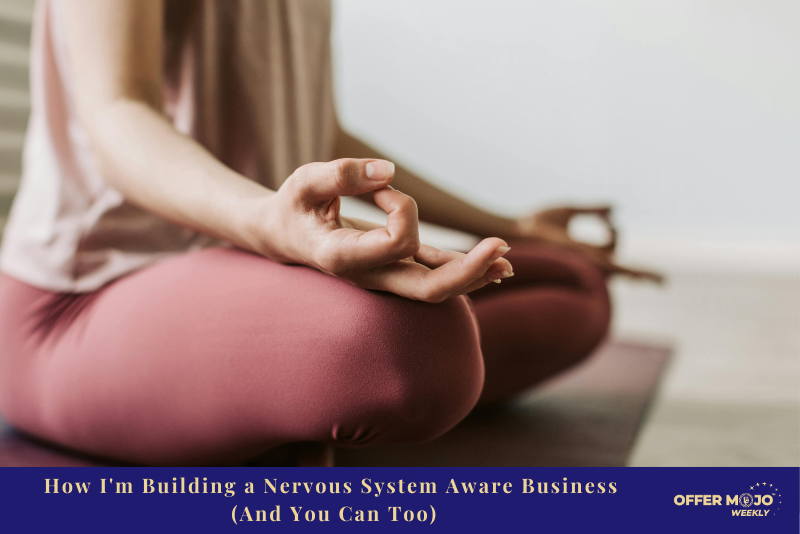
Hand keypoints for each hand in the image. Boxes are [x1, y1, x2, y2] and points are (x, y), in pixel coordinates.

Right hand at [255, 159, 514, 302]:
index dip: (401, 206)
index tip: (381, 184)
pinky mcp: (395, 268)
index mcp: (343, 258)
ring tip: (508, 260)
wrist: (283, 237)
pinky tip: (496, 266)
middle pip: (427, 290)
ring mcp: (385, 277)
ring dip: (474, 275)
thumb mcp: (304, 182)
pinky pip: (434, 275)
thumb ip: (340, 174)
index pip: (396, 243)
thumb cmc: (293, 207)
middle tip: (501, 247)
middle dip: (467, 272)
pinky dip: (464, 269)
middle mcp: (369, 276)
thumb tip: (387, 170)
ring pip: (436, 288)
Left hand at [514, 205, 663, 282]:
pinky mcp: (588, 261)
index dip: (615, 231)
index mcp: (582, 250)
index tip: (609, 217)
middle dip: (630, 257)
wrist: (518, 230)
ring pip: (623, 272)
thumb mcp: (570, 211)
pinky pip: (618, 269)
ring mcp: (588, 262)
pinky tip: (654, 280)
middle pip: (617, 260)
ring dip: (642, 275)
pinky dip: (637, 273)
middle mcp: (586, 260)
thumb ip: (593, 210)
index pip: (609, 247)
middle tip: (633, 252)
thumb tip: (615, 207)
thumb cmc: (535, 222)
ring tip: (660, 282)